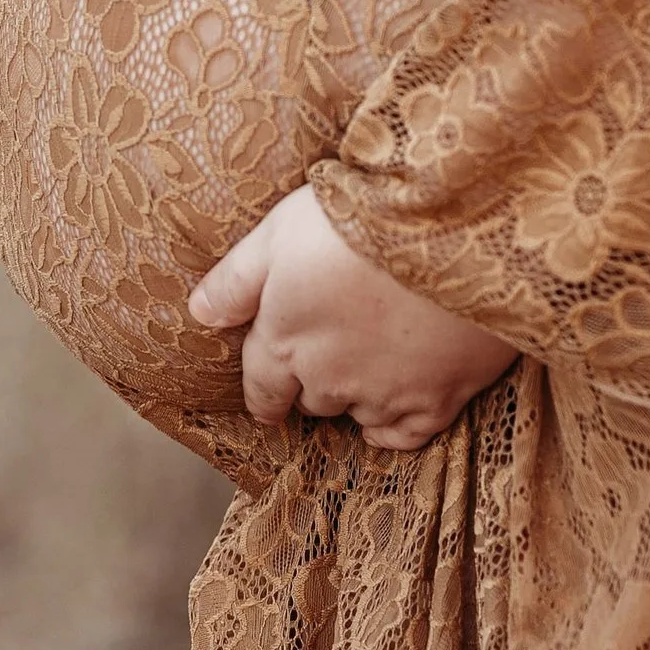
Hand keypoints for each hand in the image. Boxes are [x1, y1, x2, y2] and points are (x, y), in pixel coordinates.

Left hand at [187, 184, 518, 450]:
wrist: (452, 224)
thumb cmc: (360, 217)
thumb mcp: (281, 230)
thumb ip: (235, 279)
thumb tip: (198, 313)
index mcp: (285, 341)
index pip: (262, 387)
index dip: (266, 390)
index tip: (271, 394)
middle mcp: (327, 380)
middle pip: (312, 398)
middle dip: (316, 379)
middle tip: (337, 345)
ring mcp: (383, 394)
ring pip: (357, 413)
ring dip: (358, 394)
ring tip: (374, 358)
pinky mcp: (437, 398)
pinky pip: (406, 433)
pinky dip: (398, 422)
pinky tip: (402, 399)